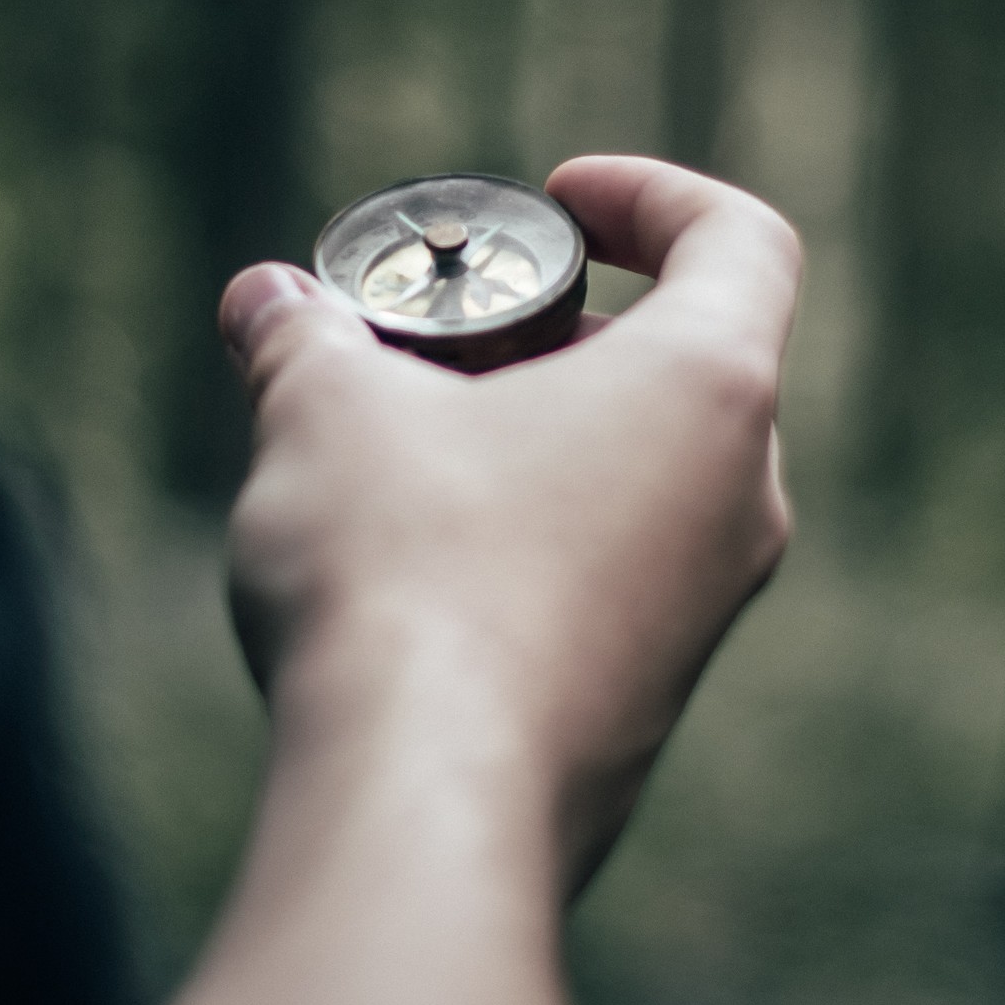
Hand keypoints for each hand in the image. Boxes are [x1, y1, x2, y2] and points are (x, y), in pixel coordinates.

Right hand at [218, 156, 799, 893]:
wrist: (422, 809)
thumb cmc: (403, 575)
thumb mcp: (326, 413)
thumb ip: (302, 338)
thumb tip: (263, 302)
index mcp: (708, 391)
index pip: (739, 240)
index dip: (653, 195)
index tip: (556, 202)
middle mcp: (741, 501)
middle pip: (685, 362)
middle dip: (560, 331)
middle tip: (445, 335)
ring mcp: (705, 613)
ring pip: (646, 477)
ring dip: (538, 436)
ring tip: (405, 443)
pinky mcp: (649, 701)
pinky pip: (612, 575)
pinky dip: (534, 532)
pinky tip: (411, 559)